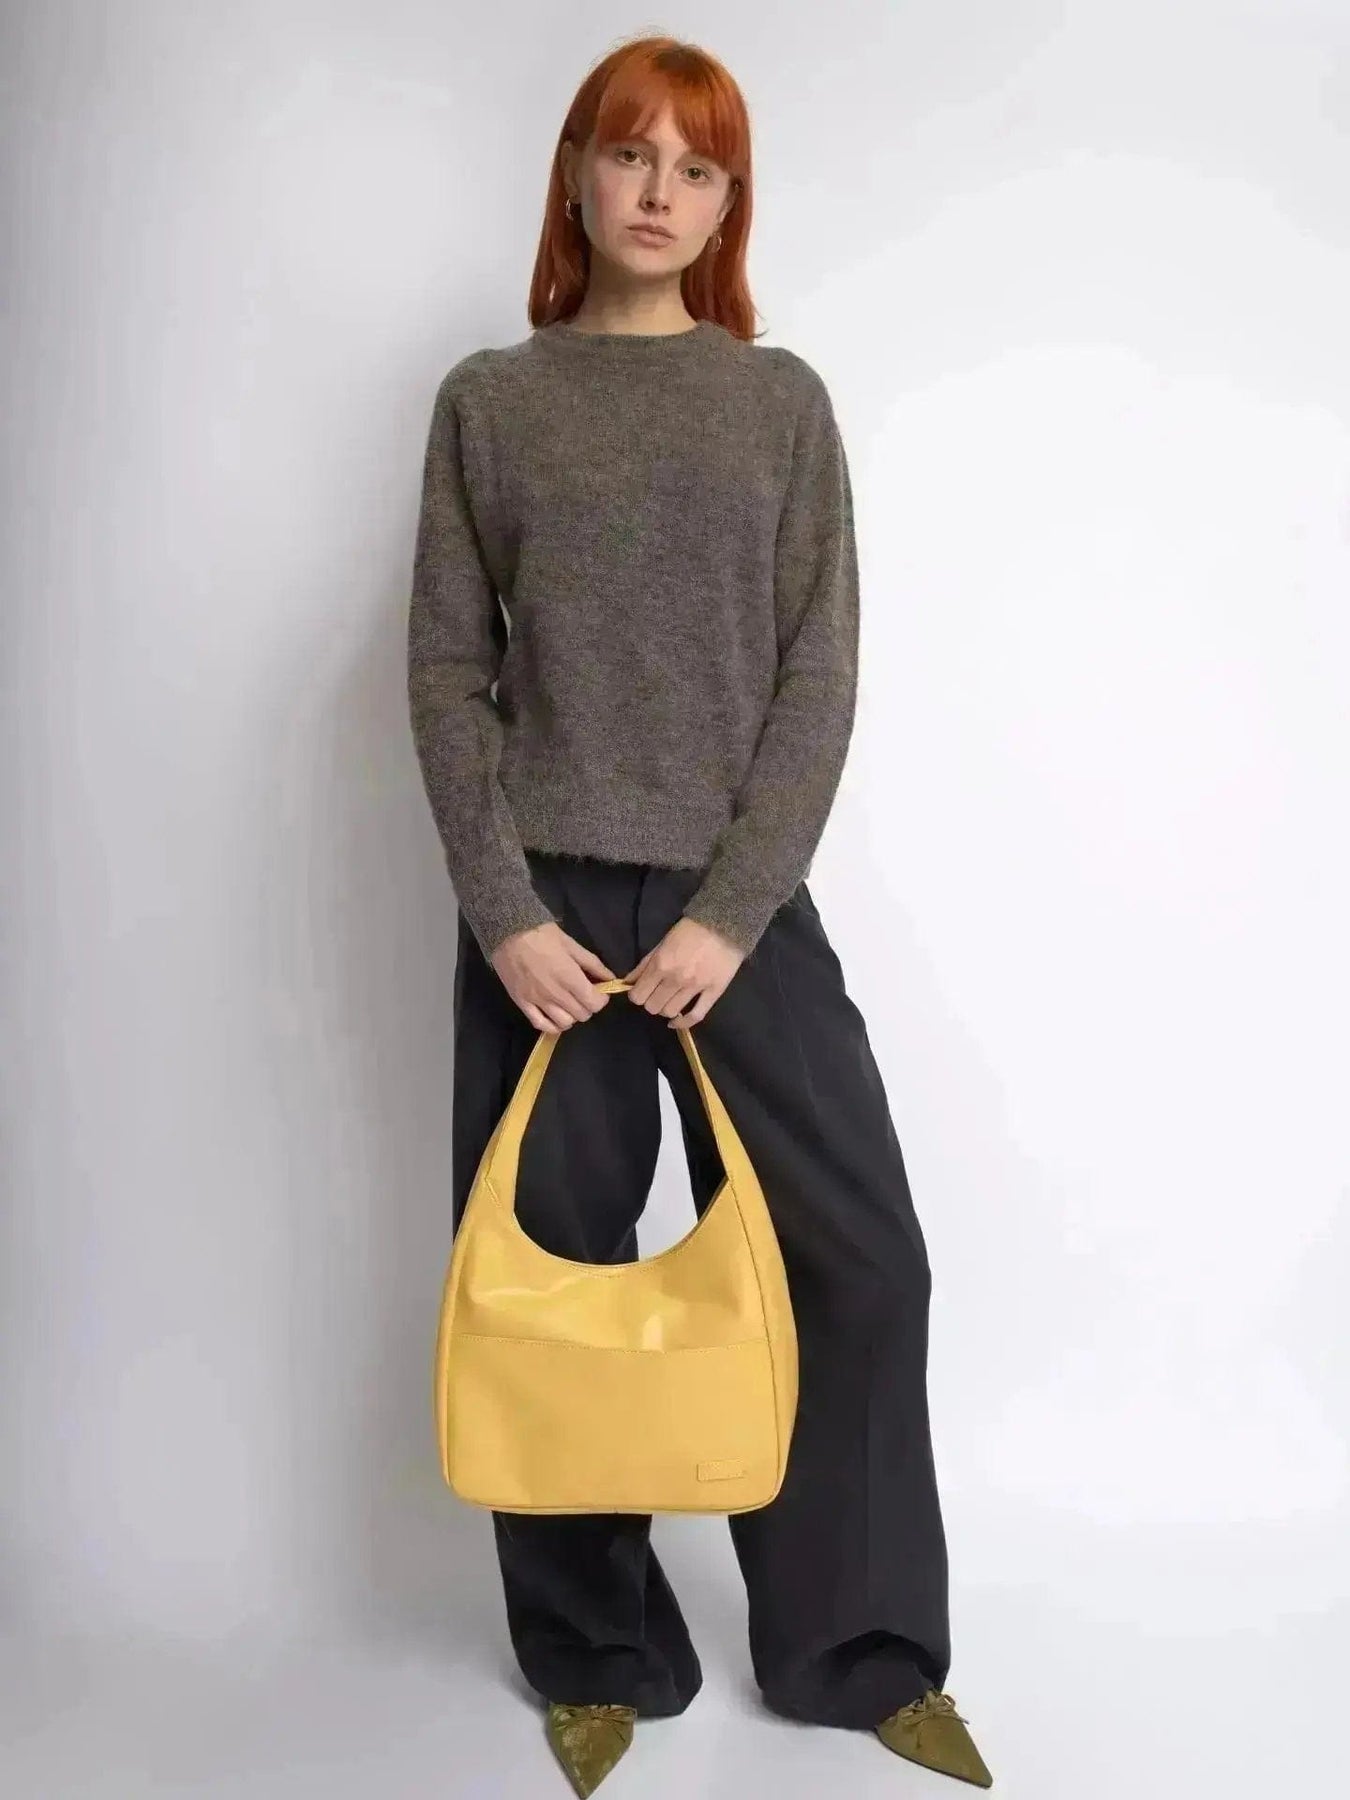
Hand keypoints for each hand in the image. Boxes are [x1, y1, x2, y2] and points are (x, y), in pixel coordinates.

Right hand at [491, 921, 616, 1034]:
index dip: (601, 999)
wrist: (508, 933)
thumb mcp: (571, 944)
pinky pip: (540, 1025)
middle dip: (587, 1006)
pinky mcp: (522, 1003)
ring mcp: (538, 1001)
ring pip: (564, 1023)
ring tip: (568, 1005)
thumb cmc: (542, 935)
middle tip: (583, 995)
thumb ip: (593, 964)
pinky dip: (551, 1026)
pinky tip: (554, 1017)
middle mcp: (556, 994)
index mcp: (570, 978)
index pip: (595, 1003)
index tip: (598, 992)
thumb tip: (610, 978)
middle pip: (582, 1015)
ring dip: (571, 1016)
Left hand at [623, 917, 743, 1027]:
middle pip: (652, 1007)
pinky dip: (683, 1023)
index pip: (638, 996)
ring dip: (666, 1009)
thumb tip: (627, 982)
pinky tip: (677, 1022)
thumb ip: (644, 965)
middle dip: (651, 1002)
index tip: (642, 991)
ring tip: (670, 1000)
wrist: (723, 923)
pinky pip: (696, 1016)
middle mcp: (675, 979)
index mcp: (660, 964)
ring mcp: (695, 987)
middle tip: (657, 994)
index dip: (637, 995)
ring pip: (670, 1012)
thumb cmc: (690, 930)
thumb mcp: (661, 943)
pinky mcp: (713, 992)